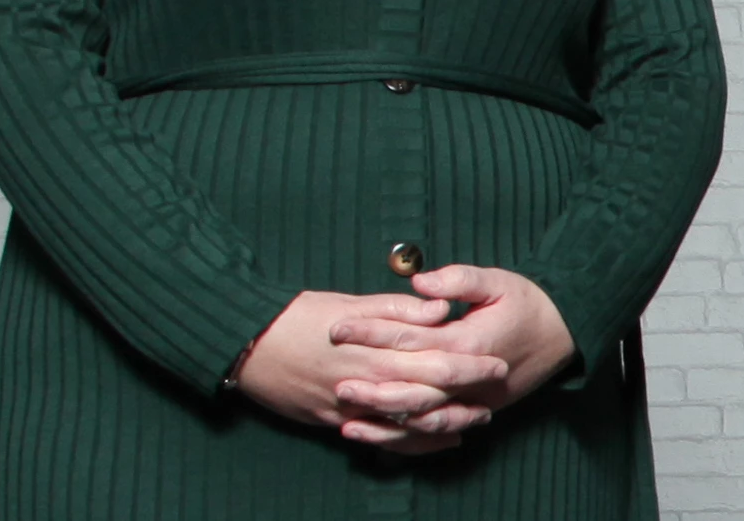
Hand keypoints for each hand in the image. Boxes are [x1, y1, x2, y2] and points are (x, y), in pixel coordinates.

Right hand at [233, 290, 508, 453]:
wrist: (246, 344)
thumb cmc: (299, 316)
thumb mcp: (351, 301)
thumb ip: (397, 308)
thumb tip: (438, 308)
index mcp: (375, 349)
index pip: (434, 360)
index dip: (469, 363)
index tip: (497, 361)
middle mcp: (367, 383)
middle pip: (428, 394)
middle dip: (466, 394)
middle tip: (496, 390)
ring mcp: (350, 408)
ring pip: (408, 423)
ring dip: (446, 423)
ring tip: (475, 419)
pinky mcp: (334, 421)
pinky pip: (381, 437)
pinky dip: (412, 442)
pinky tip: (437, 440)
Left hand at [328, 265, 577, 440]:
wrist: (565, 332)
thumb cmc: (528, 303)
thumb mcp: (496, 280)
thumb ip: (457, 280)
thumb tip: (418, 282)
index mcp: (468, 340)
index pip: (409, 338)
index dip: (371, 332)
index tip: (338, 328)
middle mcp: (468, 376)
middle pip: (408, 384)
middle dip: (368, 380)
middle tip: (332, 375)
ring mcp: (473, 398)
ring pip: (420, 415)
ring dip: (381, 413)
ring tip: (347, 408)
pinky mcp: (477, 409)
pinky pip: (436, 430)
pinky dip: (407, 435)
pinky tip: (381, 430)